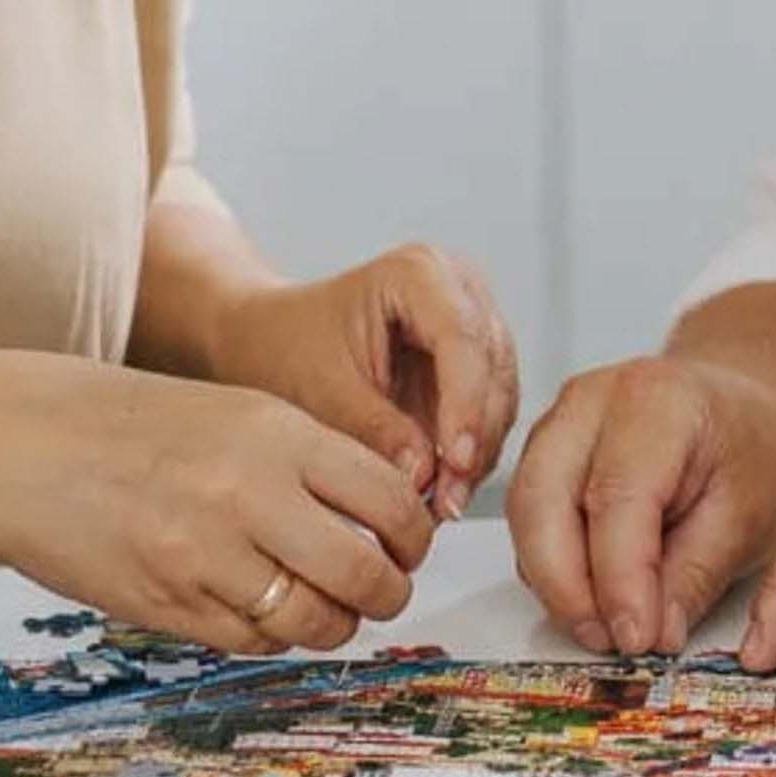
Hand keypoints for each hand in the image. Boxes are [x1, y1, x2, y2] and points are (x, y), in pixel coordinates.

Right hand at [0, 353, 435, 654]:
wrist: (26, 448)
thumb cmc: (136, 426)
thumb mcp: (238, 413)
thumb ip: (309, 459)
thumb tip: (386, 515)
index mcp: (276, 433)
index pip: (387, 497)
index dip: (413, 533)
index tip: (409, 544)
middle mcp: (248, 493)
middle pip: (364, 572)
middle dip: (388, 592)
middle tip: (385, 590)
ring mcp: (206, 555)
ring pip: (312, 620)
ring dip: (334, 624)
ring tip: (329, 610)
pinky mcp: (169, 604)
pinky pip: (251, 639)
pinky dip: (272, 634)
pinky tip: (265, 611)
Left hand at [209, 242, 519, 519]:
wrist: (275, 342)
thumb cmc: (289, 347)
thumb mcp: (323, 390)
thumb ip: (375, 429)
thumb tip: (424, 473)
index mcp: (418, 272)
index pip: (462, 338)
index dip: (465, 405)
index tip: (454, 463)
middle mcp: (458, 289)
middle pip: (491, 368)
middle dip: (474, 439)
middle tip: (447, 500)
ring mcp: (473, 323)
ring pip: (500, 395)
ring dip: (478, 453)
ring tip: (442, 504)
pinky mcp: (475, 362)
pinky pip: (491, 412)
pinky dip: (472, 453)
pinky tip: (445, 488)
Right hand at [510, 352, 775, 656]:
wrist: (742, 416)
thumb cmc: (753, 452)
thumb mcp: (752, 516)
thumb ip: (697, 575)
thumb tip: (651, 634)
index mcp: (657, 401)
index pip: (618, 496)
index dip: (620, 579)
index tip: (637, 638)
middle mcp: (592, 401)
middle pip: (544, 499)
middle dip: (567, 586)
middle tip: (610, 642)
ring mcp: (560, 423)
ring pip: (526, 513)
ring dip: (556, 582)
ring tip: (607, 628)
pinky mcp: (544, 453)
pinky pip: (528, 520)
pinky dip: (552, 567)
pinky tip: (594, 597)